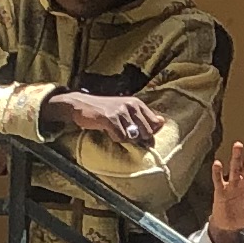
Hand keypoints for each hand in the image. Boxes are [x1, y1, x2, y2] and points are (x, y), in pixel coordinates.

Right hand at [45, 88, 162, 150]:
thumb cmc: (105, 110)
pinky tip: (107, 131)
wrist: (81, 105)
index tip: (139, 136)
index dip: (149, 134)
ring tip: (114, 130)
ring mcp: (121, 111)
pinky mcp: (110, 118)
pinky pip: (120, 137)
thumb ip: (144, 117)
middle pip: (146, 132)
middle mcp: (131, 105)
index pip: (155, 123)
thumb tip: (162, 122)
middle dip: (138, 139)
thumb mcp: (126, 111)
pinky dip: (114, 138)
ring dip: (124, 138)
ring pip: (133, 136)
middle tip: (123, 133)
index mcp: (137, 103)